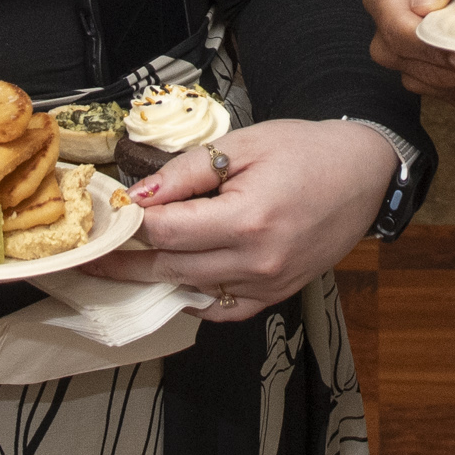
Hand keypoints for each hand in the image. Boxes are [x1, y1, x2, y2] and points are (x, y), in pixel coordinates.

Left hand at [96, 119, 396, 321]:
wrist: (363, 174)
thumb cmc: (306, 151)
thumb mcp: (244, 144)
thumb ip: (188, 172)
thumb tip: (140, 197)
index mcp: (248, 219)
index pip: (167, 231)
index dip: (132, 224)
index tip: (109, 216)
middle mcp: (257, 261)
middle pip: (170, 268)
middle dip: (125, 260)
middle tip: (90, 254)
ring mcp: (268, 284)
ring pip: (189, 292)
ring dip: (151, 281)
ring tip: (117, 268)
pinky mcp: (275, 295)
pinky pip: (220, 309)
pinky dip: (191, 298)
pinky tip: (170, 284)